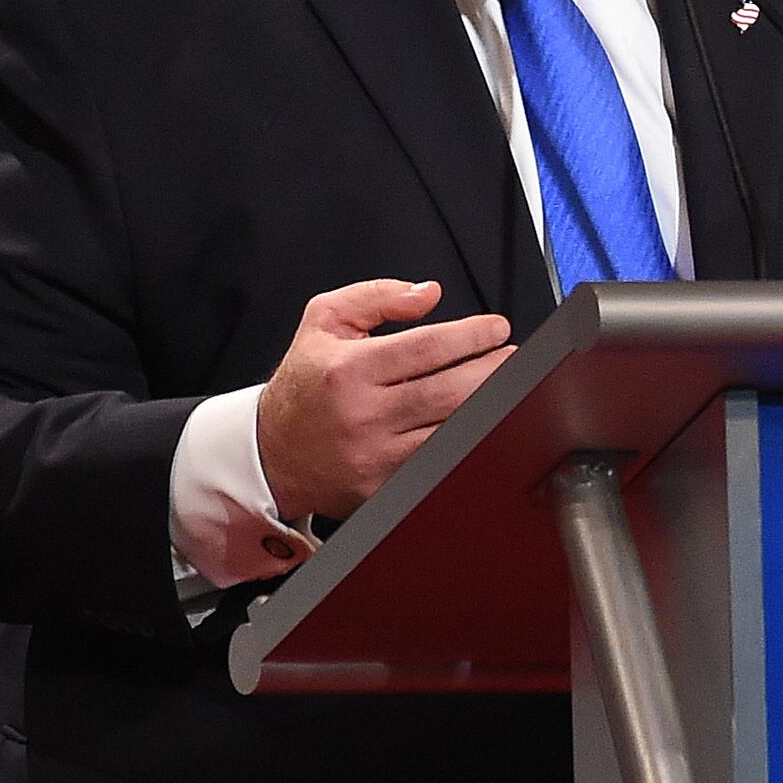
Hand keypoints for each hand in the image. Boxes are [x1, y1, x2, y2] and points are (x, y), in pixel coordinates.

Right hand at [256, 280, 515, 522]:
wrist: (270, 452)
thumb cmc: (305, 385)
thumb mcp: (323, 323)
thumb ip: (376, 297)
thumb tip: (428, 294)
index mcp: (348, 370)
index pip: (428, 347)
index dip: (472, 335)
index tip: (497, 328)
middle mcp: (362, 415)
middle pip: (450, 392)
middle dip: (493, 370)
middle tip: (512, 356)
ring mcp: (375, 456)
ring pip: (452, 430)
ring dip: (490, 407)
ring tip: (506, 386)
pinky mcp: (383, 488)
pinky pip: (439, 462)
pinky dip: (468, 442)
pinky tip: (483, 424)